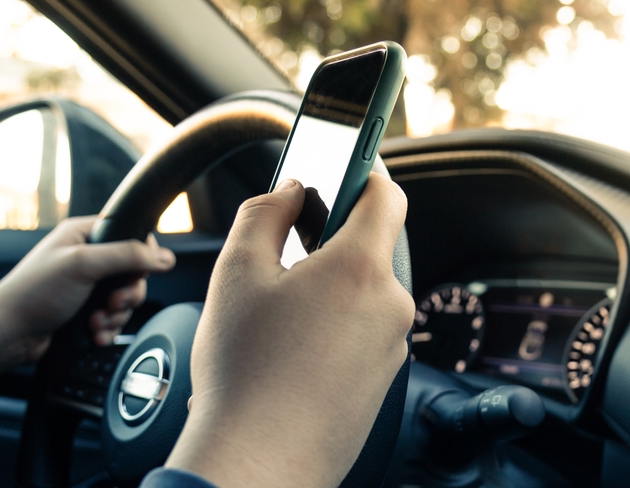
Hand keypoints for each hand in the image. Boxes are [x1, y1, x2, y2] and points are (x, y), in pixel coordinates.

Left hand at [0, 216, 175, 385]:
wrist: (7, 335)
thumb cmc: (32, 294)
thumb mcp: (83, 265)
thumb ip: (127, 256)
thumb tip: (165, 257)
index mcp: (83, 234)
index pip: (131, 235)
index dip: (141, 257)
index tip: (136, 273)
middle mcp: (87, 257)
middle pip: (134, 272)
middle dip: (127, 294)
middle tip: (111, 303)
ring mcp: (87, 285)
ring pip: (126, 298)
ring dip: (115, 315)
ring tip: (95, 321)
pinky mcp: (85, 310)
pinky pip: (114, 318)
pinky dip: (108, 328)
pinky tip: (94, 333)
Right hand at [165, 174, 413, 487]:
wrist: (259, 465)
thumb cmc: (245, 374)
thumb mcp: (236, 274)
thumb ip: (263, 214)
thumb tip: (289, 193)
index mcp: (361, 268)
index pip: (386, 195)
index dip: (362, 174)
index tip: (341, 170)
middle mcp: (390, 305)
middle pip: (368, 249)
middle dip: (327, 247)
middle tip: (281, 263)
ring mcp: (392, 347)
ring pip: (361, 295)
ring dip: (327, 294)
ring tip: (277, 323)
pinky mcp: (383, 380)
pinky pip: (362, 335)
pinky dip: (333, 332)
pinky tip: (292, 355)